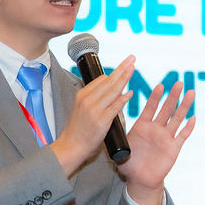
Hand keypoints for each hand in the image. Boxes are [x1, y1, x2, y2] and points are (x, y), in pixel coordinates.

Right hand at [50, 55, 135, 175]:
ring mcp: (94, 109)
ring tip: (133, 68)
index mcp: (83, 95)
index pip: (101, 79)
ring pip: (113, 90)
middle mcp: (88, 99)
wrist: (71, 146)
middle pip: (109, 80)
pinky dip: (123, 99)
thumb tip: (114, 92)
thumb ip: (96, 99)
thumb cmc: (78, 130)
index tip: (125, 65)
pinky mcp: (101, 120)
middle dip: (122, 68)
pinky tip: (130, 93)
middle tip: (132, 58)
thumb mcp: (83, 109)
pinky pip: (115, 106)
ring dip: (125, 78)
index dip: (115, 73)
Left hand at [119, 81, 195, 204]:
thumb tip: (111, 125)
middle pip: (166, 109)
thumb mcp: (121, 147)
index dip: (155, 97)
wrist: (140, 179)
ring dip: (184, 106)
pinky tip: (193, 118)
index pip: (150, 108)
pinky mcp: (173, 148)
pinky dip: (188, 127)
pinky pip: (182, 136)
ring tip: (190, 93)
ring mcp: (166, 137)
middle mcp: (156, 129)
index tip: (160, 86)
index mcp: (142, 126)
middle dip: (173, 96)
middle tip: (179, 83)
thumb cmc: (129, 164)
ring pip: (177, 118)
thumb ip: (118, 136)